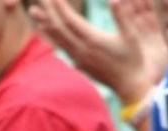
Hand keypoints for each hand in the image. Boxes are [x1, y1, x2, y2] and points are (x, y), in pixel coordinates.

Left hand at [30, 0, 166, 102]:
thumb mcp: (131, 36)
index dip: (60, 8)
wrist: (129, 85)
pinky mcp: (78, 62)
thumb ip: (122, 16)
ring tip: (34, 12)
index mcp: (93, 41)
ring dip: (45, 24)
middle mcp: (81, 50)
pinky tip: (45, 29)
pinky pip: (60, 46)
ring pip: (56, 38)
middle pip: (58, 29)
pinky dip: (51, 35)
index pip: (70, 21)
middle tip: (35, 3)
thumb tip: (113, 0)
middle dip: (47, 13)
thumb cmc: (133, 59)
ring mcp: (78, 57)